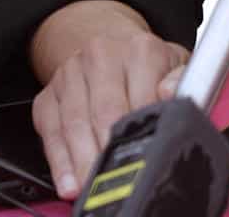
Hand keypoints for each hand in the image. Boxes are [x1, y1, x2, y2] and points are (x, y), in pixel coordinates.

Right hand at [28, 0, 189, 199]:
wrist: (111, 44)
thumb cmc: (148, 63)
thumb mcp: (175, 64)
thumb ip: (181, 80)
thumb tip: (171, 93)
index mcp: (140, 49)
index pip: (140, 97)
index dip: (142, 132)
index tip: (145, 157)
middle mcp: (101, 56)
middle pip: (104, 112)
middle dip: (110, 150)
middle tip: (118, 178)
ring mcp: (70, 74)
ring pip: (74, 125)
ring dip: (83, 160)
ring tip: (93, 184)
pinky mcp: (47, 95)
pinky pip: (50, 132)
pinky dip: (59, 161)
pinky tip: (70, 180)